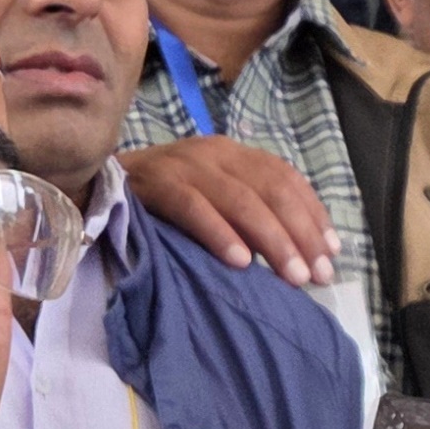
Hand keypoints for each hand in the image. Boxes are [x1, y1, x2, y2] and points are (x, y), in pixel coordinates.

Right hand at [120, 137, 339, 287]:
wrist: (96, 183)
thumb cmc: (162, 202)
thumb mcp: (213, 199)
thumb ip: (249, 213)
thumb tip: (299, 253)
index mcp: (233, 153)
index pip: (286, 178)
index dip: (313, 214)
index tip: (333, 252)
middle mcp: (214, 152)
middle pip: (272, 190)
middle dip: (301, 234)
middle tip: (319, 275)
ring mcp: (185, 164)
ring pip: (241, 199)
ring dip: (272, 240)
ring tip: (291, 276)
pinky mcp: (156, 184)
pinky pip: (194, 208)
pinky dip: (220, 234)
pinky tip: (240, 263)